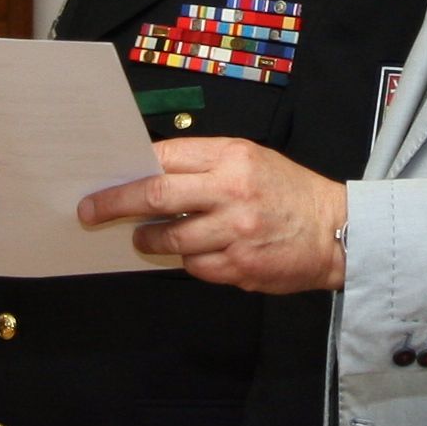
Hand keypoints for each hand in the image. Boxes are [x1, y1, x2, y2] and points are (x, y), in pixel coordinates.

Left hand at [79, 139, 346, 293]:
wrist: (336, 232)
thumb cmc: (289, 193)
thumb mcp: (251, 160)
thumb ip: (205, 164)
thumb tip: (151, 174)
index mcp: (233, 158)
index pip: (165, 158)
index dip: (130, 169)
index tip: (106, 178)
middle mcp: (232, 192)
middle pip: (156, 197)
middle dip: (115, 204)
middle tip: (90, 211)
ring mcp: (235, 233)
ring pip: (170, 240)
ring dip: (149, 240)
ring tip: (145, 238)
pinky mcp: (239, 267)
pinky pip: (194, 267)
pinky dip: (187, 261)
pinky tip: (195, 253)